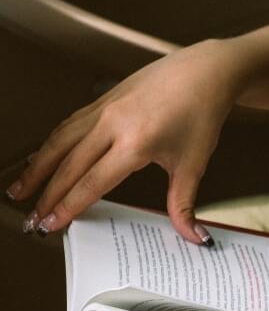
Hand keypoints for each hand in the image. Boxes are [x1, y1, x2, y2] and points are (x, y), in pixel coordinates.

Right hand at [6, 39, 245, 241]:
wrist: (204, 73)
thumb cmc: (200, 115)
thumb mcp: (193, 166)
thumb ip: (184, 205)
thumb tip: (193, 237)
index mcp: (134, 143)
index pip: (91, 182)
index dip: (69, 206)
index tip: (53, 223)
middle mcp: (112, 124)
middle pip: (68, 165)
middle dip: (47, 194)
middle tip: (33, 217)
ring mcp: (104, 109)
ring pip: (60, 141)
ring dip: (38, 167)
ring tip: (22, 188)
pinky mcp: (103, 100)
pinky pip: (69, 125)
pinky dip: (52, 144)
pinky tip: (44, 157)